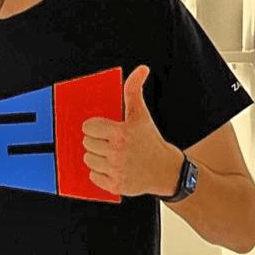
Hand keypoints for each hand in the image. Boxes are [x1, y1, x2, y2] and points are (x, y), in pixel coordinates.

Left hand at [82, 65, 178, 197]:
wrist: (167, 171)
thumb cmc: (151, 140)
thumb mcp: (142, 114)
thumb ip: (134, 89)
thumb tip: (141, 69)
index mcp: (121, 133)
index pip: (88, 127)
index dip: (94, 127)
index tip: (102, 128)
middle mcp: (117, 152)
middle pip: (87, 143)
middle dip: (95, 141)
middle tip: (108, 141)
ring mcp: (116, 170)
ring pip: (88, 159)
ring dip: (96, 156)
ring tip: (110, 154)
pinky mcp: (116, 186)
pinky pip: (93, 177)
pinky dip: (99, 173)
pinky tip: (112, 167)